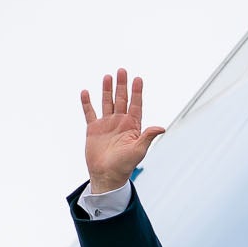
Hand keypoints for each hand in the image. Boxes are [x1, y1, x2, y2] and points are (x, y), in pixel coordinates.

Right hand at [81, 68, 165, 193]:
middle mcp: (120, 122)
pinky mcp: (93, 129)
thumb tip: (162, 127)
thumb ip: (147, 137)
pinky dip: (87, 103)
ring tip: (108, 76)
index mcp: (132, 126)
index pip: (135, 105)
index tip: (138, 79)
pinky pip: (89, 113)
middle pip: (121, 100)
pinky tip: (86, 92)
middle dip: (122, 85)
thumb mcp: (138, 150)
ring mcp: (106, 124)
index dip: (137, 92)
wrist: (107, 175)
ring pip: (107, 102)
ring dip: (107, 90)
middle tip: (122, 70)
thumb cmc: (125, 165)